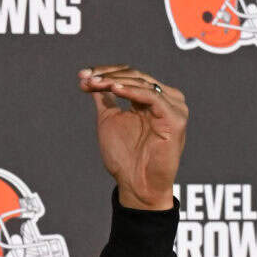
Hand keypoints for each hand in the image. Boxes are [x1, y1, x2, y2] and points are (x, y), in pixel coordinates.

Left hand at [78, 64, 187, 209]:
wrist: (136, 184)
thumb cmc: (124, 157)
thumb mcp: (109, 120)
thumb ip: (105, 99)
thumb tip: (89, 79)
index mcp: (151, 99)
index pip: (129, 75)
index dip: (105, 72)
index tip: (82, 75)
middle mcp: (165, 99)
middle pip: (135, 75)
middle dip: (107, 75)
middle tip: (86, 78)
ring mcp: (173, 107)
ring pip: (142, 83)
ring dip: (115, 81)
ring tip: (95, 83)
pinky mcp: (175, 118)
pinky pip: (152, 97)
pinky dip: (132, 91)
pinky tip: (114, 90)